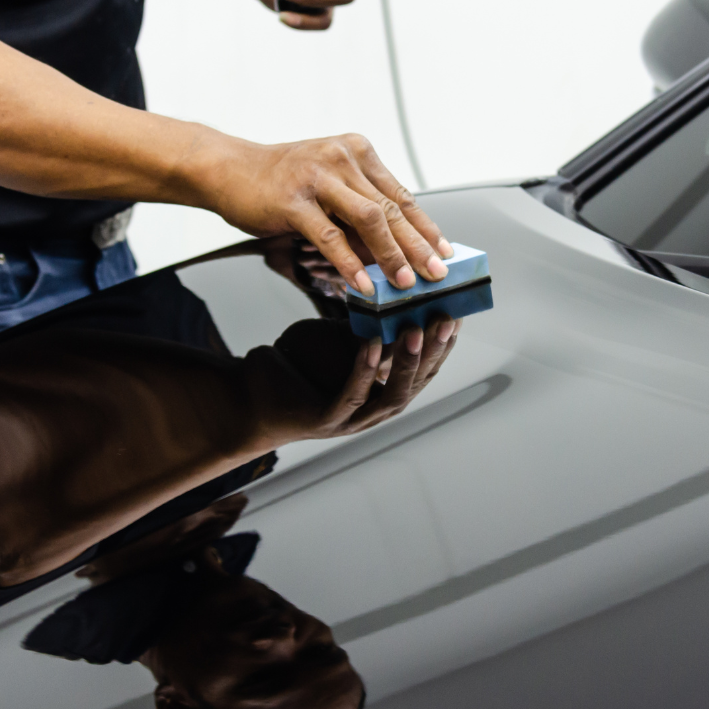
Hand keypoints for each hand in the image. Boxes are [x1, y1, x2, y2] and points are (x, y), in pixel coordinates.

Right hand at [200, 131, 453, 295]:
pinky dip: (350, 263)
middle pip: (390, 208)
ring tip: (405, 282)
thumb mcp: (328, 185)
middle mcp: (342, 158)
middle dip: (418, 245)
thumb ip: (358, 210)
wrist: (229, 169)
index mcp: (357, 151)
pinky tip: (362, 285)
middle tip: (436, 273)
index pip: (400, 195)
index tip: (445, 251)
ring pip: (368, 219)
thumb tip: (393, 251)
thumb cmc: (282, 181)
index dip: (425, 226)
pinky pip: (329, 236)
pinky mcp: (293, 200)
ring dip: (390, 255)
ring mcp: (317, 177)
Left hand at [249, 316, 460, 447]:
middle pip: (418, 381)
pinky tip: (370, 344)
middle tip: (447, 316)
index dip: (444, 343)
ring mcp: (352, 419)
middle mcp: (375, 409)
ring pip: (392, 395)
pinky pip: (351, 394)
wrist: (249, 394)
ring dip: (405, 362)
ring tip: (415, 330)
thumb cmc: (298, 365)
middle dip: (434, 349)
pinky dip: (364, 369)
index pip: (426, 367)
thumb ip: (370, 324)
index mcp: (384, 389)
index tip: (458, 310)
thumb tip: (394, 287)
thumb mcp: (341, 338)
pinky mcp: (325, 421)